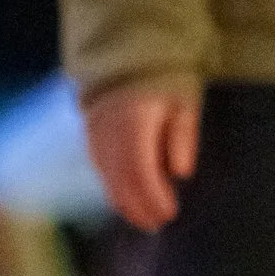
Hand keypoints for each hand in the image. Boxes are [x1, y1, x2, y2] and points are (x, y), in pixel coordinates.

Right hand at [84, 81, 201, 231]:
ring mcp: (95, 131)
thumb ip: (183, 136)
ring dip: (124, 202)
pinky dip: (113, 187)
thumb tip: (181, 173)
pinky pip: (99, 167)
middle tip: (157, 225)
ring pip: (107, 175)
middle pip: (121, 177)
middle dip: (139, 206)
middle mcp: (109, 128)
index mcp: (133, 118)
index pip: (140, 167)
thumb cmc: (166, 77)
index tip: (170, 213)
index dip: (153, 195)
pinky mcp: (90, 133)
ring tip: (144, 221)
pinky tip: (126, 200)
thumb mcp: (184, 100)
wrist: (129, 50)